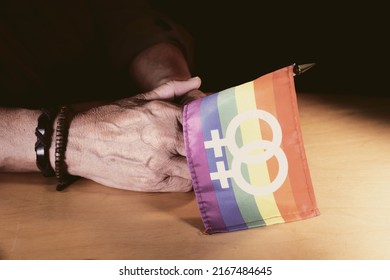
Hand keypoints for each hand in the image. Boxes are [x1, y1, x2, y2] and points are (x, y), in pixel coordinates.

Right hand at [65, 78, 200, 191]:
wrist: (77, 142)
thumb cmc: (108, 117)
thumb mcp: (139, 97)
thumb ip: (171, 90)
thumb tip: (196, 80)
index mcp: (163, 114)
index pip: (202, 120)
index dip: (210, 124)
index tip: (213, 127)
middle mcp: (164, 138)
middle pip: (203, 146)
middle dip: (208, 146)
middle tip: (212, 146)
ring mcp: (159, 162)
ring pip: (196, 168)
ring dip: (200, 165)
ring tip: (199, 160)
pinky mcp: (152, 182)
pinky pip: (183, 184)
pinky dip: (188, 179)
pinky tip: (184, 172)